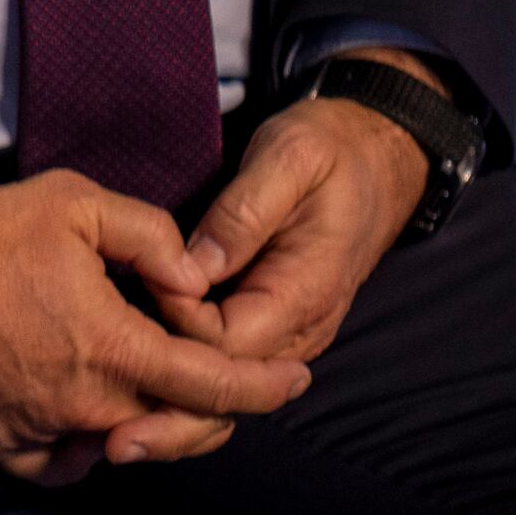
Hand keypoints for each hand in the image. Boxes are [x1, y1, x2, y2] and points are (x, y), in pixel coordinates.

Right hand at [0, 172, 307, 478]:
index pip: (218, 386)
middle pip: (179, 426)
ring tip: (145, 385)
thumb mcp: (74, 203)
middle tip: (217, 373)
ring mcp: (43, 429)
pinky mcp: (0, 442)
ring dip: (147, 420)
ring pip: (123, 444)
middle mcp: (89, 403)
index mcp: (116, 348)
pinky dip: (84, 449)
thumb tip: (196, 281)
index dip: (268, 387)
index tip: (296, 378)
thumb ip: (152, 236)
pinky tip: (85, 421)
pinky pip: (62, 466)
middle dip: (212, 404)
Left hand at [168, 84, 436, 369]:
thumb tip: (194, 268)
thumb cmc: (332, 150)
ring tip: (145, 285)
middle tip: (135, 277)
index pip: (223, 343)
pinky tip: (170, 293)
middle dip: (172, 333)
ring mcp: (299, 329)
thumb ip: (242, 215)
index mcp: (305, 292)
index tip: (146, 266)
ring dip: (183, 336)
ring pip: (228, 362)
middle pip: (222, 364)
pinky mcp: (287, 321)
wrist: (381, 158)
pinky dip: (200, 331)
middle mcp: (306, 327)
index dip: (175, 313)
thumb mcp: (287, 158)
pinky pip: (238, 346)